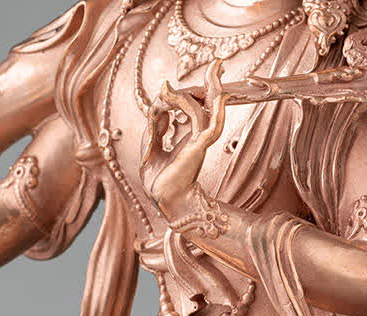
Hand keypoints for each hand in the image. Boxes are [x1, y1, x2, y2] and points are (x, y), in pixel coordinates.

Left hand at [140, 60, 226, 215]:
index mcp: (189, 137)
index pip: (190, 108)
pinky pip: (208, 123)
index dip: (177, 95)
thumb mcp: (149, 148)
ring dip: (205, 89)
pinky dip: (204, 107)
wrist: (164, 201)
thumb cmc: (158, 182)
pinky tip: (204, 94)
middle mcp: (198, 136)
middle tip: (218, 63)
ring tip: (203, 73)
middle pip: (209, 104)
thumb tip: (158, 105)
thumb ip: (154, 126)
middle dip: (212, 83)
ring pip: (210, 108)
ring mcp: (201, 141)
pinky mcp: (199, 147)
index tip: (163, 89)